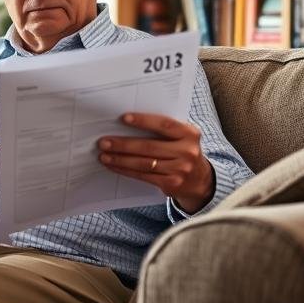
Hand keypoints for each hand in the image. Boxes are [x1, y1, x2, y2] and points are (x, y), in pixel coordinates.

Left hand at [98, 113, 214, 214]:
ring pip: (143, 163)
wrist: (200, 179)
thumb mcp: (181, 136)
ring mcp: (180, 170)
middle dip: (123, 144)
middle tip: (104, 142)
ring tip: (104, 155)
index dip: (143, 121)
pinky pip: (143, 176)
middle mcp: (187, 152)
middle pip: (149, 147)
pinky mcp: (172, 184)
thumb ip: (163, 128)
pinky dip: (126, 171)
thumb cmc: (183, 150)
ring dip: (120, 159)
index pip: (164, 124)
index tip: (123, 118)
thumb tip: (127, 121)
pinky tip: (114, 166)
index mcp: (189, 134)